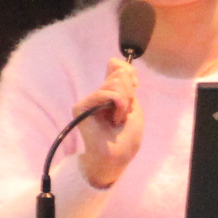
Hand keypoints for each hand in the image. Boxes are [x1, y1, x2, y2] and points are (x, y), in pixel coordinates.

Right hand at [74, 58, 142, 189]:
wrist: (118, 155)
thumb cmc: (128, 136)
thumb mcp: (134, 105)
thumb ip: (126, 83)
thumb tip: (113, 62)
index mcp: (111, 92)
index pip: (116, 66)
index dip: (129, 72)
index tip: (136, 87)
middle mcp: (99, 94)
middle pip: (119, 75)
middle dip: (130, 93)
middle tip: (125, 112)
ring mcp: (90, 100)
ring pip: (115, 83)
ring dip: (125, 102)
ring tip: (119, 119)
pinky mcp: (81, 107)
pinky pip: (106, 93)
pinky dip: (118, 105)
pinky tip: (114, 120)